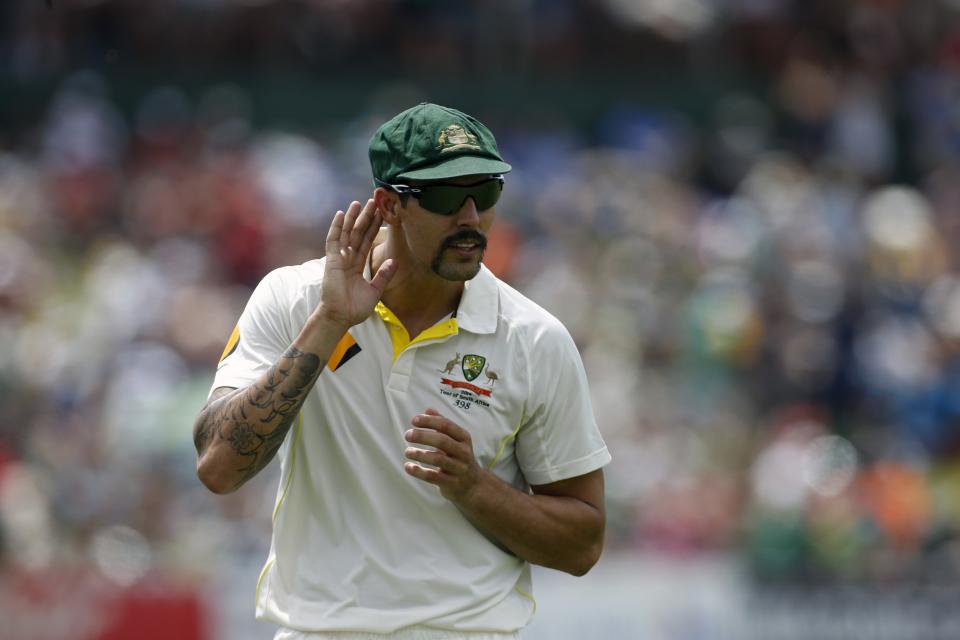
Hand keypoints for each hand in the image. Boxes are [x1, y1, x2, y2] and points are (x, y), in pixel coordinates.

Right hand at [317, 199, 396, 327]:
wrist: (341, 317)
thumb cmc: (355, 308)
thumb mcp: (375, 291)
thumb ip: (383, 276)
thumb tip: (394, 262)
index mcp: (358, 264)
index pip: (367, 241)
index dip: (373, 228)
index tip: (381, 214)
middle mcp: (348, 258)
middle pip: (358, 233)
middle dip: (365, 218)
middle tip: (373, 201)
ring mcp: (339, 258)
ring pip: (346, 233)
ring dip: (351, 217)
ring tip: (358, 202)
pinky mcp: (332, 260)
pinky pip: (333, 240)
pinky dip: (336, 227)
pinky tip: (340, 214)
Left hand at [404, 408, 482, 503]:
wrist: (473, 484)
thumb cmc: (459, 457)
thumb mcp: (455, 440)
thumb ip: (442, 424)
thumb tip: (428, 409)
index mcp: (463, 438)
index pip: (446, 425)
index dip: (430, 421)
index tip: (414, 420)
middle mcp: (463, 452)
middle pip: (442, 441)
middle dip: (422, 436)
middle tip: (407, 435)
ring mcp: (459, 468)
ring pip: (437, 459)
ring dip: (419, 454)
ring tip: (407, 451)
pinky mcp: (452, 483)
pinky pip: (433, 477)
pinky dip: (418, 472)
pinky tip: (408, 467)